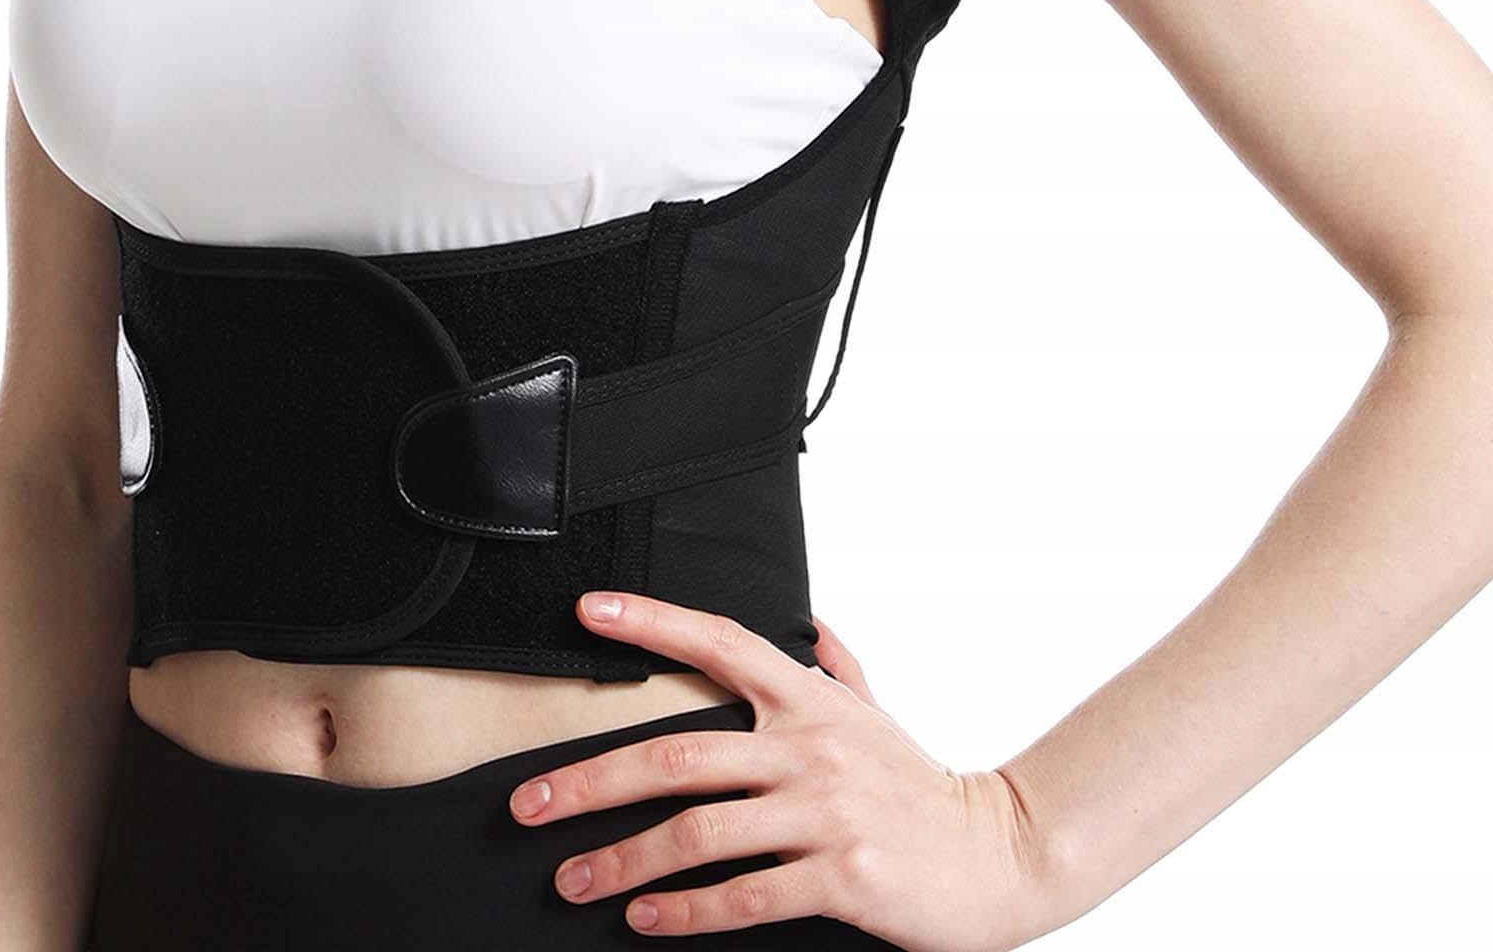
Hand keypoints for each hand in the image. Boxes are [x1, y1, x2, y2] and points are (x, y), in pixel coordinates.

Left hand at [506, 592, 1069, 948]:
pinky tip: (644, 919)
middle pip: (677, 753)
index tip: (589, 610)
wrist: (999, 853)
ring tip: (570, 881)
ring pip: (698, 832)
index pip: (720, 640)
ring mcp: (823, 811)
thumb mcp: (878, 713)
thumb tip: (813, 624)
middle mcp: (809, 745)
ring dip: (623, 860)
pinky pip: (744, 895)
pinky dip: (686, 911)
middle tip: (529, 804)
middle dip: (591, 780)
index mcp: (810, 699)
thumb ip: (839, 666)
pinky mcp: (840, 876)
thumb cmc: (923, 784)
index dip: (651, 621)